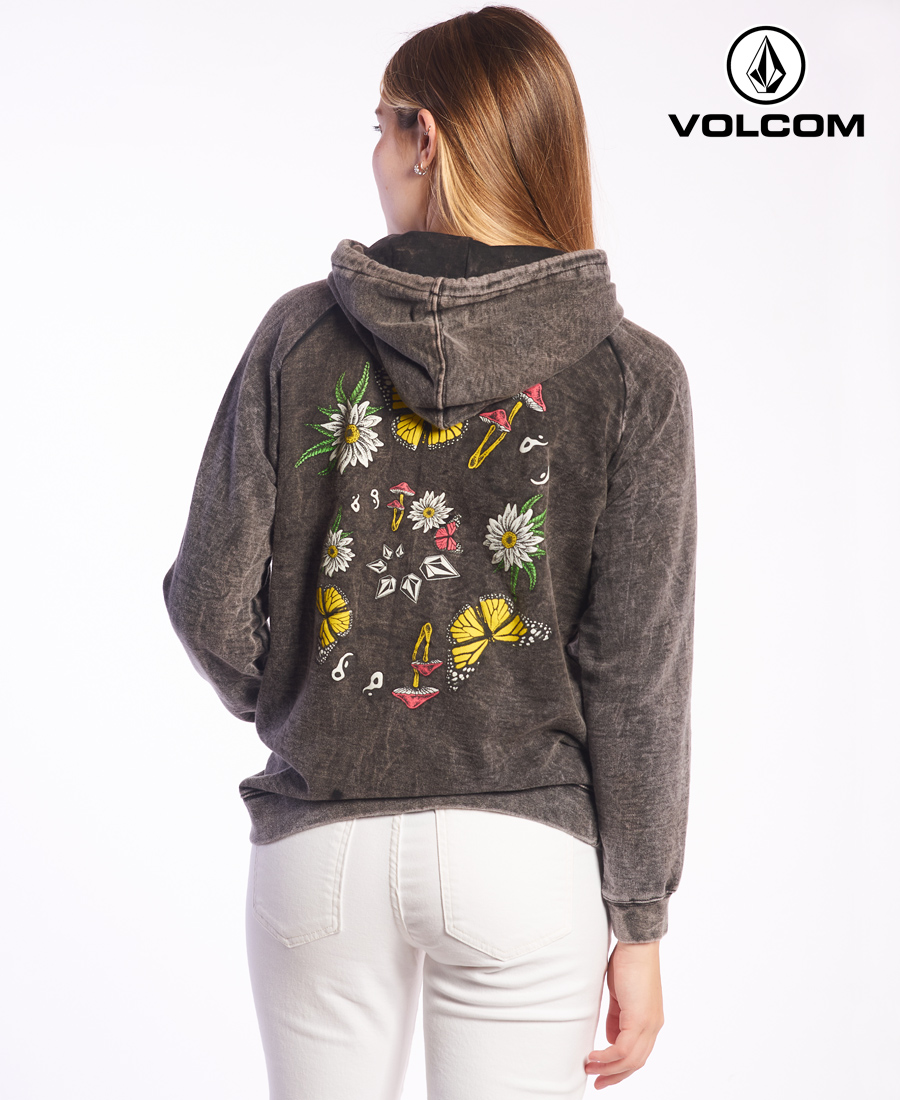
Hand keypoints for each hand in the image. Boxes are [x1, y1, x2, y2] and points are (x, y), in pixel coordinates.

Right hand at [584, 940, 663, 1089]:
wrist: (637, 946)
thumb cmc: (628, 963)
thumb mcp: (620, 995)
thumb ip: (617, 1017)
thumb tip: (610, 1036)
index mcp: (650, 1021)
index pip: (637, 1053)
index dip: (620, 1066)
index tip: (602, 1072)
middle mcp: (653, 1027)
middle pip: (635, 1062)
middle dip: (614, 1075)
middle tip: (597, 1082)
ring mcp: (649, 1025)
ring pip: (630, 1060)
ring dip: (608, 1068)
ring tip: (590, 1070)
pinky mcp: (640, 1020)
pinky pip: (623, 1049)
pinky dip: (607, 1056)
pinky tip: (594, 1057)